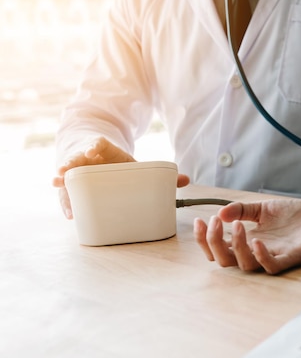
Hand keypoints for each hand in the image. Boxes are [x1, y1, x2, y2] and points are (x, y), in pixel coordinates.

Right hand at [52, 136, 189, 218]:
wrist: (96, 156)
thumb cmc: (119, 165)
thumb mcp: (136, 166)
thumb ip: (160, 175)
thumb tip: (186, 180)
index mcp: (107, 152)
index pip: (100, 144)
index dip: (96, 145)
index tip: (93, 149)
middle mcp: (90, 160)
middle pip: (78, 158)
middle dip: (72, 163)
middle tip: (66, 169)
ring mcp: (79, 172)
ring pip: (68, 174)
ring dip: (63, 178)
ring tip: (57, 181)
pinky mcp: (74, 186)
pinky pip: (69, 194)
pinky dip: (68, 202)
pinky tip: (70, 213)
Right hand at [194, 200, 300, 274]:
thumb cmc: (296, 216)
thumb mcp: (263, 208)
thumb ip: (242, 209)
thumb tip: (221, 213)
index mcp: (246, 241)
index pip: (217, 249)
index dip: (204, 239)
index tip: (201, 219)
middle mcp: (256, 252)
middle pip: (224, 261)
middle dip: (213, 242)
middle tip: (216, 222)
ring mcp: (273, 256)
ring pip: (245, 266)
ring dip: (236, 246)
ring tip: (239, 225)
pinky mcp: (290, 258)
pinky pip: (271, 267)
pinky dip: (261, 256)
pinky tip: (257, 241)